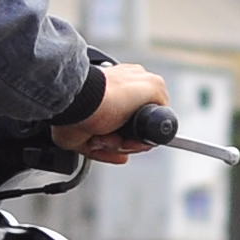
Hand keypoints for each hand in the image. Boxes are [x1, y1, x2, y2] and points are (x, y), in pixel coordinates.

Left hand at [54, 62, 169, 163]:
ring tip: (108, 137)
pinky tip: (108, 150)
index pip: (146, 115)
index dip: (147, 130)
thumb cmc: (108, 95)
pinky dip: (105, 154)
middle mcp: (113, 104)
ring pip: (117, 144)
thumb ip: (162, 95)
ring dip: (117, 146)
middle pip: (132, 133)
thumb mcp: (151, 86)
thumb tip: (163, 109)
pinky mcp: (84, 135)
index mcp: (129, 89)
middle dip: (133, 141)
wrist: (77, 107)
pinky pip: (99, 152)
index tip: (147, 137)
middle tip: (130, 140)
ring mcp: (98, 120)